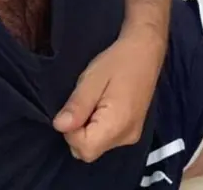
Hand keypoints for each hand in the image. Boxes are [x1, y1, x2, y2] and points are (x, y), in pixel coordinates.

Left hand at [53, 28, 165, 162]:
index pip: (84, 148)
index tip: (73, 108)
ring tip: (92, 101)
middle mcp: (126, 137)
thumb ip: (77, 106)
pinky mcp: (132, 131)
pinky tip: (99, 106)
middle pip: (89, 151)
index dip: (70, 131)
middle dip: (76, 132)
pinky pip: (105, 140)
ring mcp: (131, 136)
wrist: (144, 52)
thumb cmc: (117, 62)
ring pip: (96, 147)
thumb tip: (59, 126)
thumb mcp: (91, 79)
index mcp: (117, 125)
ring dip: (85, 130)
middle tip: (82, 102)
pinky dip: (96, 128)